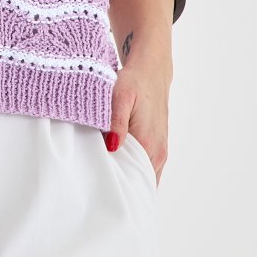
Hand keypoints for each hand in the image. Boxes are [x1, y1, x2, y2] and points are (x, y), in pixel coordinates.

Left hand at [104, 61, 168, 186]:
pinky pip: (146, 168)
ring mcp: (160, 151)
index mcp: (148, 145)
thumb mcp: (121, 96)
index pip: (133, 182)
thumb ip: (117, 122)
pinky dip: (133, 170)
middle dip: (120, 187)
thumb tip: (112, 147)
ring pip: (142, 177)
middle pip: (138, 184)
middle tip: (96, 184)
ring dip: (126, 178)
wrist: (152, 69)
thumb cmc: (134, 81)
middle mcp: (158, 153)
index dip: (116, 187)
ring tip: (104, 175)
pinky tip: (117, 163)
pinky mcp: (158, 146)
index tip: (96, 187)